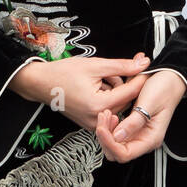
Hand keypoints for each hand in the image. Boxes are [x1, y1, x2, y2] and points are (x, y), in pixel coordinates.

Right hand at [9, 53, 151, 131]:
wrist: (40, 84)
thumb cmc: (62, 73)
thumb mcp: (95, 65)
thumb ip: (122, 66)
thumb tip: (143, 63)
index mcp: (99, 105)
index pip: (130, 92)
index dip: (140, 78)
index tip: (145, 67)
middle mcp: (97, 118)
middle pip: (125, 100)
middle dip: (123, 83)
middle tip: (112, 70)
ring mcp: (93, 124)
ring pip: (117, 105)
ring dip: (115, 90)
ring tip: (101, 78)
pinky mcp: (90, 124)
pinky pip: (108, 110)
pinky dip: (107, 97)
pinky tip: (97, 87)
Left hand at [95, 71, 186, 162]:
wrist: (169, 77)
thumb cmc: (164, 88)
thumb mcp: (149, 103)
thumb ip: (134, 122)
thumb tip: (117, 136)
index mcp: (151, 138)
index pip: (125, 154)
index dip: (110, 144)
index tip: (101, 128)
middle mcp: (143, 139)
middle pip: (117, 152)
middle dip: (105, 138)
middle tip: (103, 119)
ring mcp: (137, 133)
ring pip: (114, 144)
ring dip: (106, 132)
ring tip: (106, 114)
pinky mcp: (132, 126)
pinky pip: (115, 134)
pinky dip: (109, 126)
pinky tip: (109, 115)